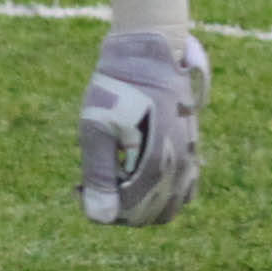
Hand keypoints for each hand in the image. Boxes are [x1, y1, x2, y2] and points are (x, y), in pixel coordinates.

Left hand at [79, 26, 208, 223]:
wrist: (148, 52)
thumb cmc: (116, 88)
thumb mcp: (96, 130)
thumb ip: (98, 176)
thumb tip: (100, 218)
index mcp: (156, 165)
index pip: (129, 213)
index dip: (100, 208)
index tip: (79, 187)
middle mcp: (179, 167)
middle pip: (151, 215)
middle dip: (120, 210)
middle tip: (93, 185)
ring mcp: (190, 158)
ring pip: (171, 206)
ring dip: (142, 204)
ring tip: (116, 179)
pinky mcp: (192, 149)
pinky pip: (185, 188)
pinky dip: (163, 193)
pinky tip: (138, 173)